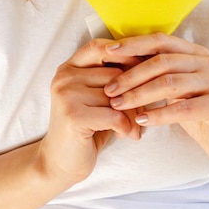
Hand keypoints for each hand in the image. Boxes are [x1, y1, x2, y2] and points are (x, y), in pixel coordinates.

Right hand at [37, 39, 142, 183]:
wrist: (60, 162)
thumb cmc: (87, 127)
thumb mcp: (97, 97)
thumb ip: (111, 78)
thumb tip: (148, 63)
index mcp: (69, 68)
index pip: (98, 46)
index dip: (124, 53)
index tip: (145, 65)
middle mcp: (64, 77)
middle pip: (115, 74)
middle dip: (135, 94)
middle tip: (142, 112)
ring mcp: (66, 94)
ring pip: (118, 96)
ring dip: (133, 114)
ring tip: (134, 126)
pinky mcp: (73, 115)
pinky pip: (114, 115)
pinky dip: (126, 127)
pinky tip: (127, 135)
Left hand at [102, 33, 208, 164]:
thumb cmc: (199, 112)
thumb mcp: (178, 88)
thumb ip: (159, 72)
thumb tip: (119, 60)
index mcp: (197, 53)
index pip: (161, 41)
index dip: (134, 44)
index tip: (109, 52)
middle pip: (163, 61)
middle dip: (131, 74)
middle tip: (109, 89)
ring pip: (169, 83)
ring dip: (139, 94)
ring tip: (119, 105)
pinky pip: (183, 108)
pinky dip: (159, 114)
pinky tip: (141, 120)